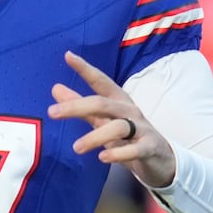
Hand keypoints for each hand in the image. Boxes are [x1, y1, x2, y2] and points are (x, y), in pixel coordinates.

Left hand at [48, 51, 174, 188]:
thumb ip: (80, 105)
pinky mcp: (150, 147)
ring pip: (118, 127)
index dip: (86, 69)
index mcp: (118, 101)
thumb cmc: (127, 135)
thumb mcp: (103, 119)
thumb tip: (55, 88)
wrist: (160, 158)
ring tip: (76, 147)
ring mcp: (142, 129)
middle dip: (77, 106)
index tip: (68, 55)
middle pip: (103, 103)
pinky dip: (118, 153)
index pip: (100, 81)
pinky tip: (103, 157)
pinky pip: (135, 149)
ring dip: (95, 136)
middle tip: (52, 113)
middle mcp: (129, 111)